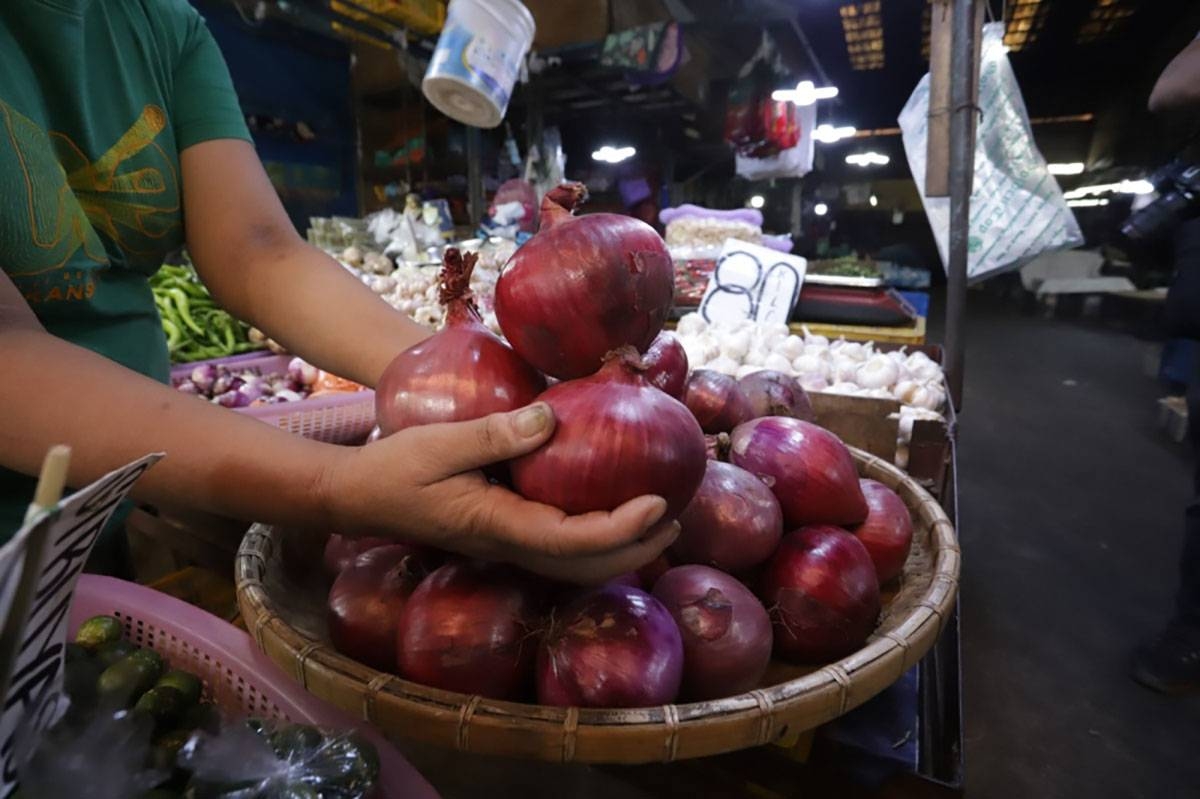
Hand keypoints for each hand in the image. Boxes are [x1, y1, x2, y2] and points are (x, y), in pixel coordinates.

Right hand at [323, 403, 679, 583]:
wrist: (357, 496)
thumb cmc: (395, 468)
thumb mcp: (440, 444)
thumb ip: (495, 434)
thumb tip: (551, 420)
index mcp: (497, 526)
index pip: (572, 540)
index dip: (621, 527)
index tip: (659, 502)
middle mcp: (507, 544)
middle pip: (584, 566)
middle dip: (635, 550)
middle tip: (676, 520)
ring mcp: (505, 545)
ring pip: (573, 565)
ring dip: (620, 550)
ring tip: (658, 523)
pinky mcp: (502, 535)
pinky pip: (558, 548)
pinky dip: (593, 540)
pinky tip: (608, 511)